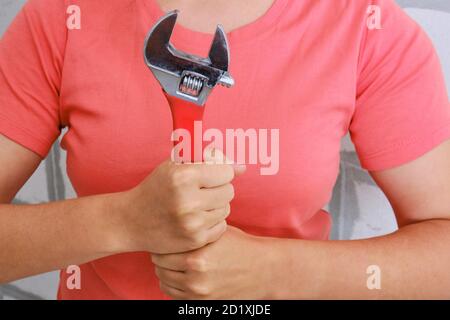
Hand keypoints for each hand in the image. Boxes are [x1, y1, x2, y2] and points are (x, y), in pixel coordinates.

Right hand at [116, 159, 245, 253]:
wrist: (132, 220)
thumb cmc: (157, 188)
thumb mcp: (176, 166)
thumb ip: (209, 161)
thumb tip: (242, 167)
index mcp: (183, 176)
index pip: (226, 172)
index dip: (221, 172)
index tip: (211, 174)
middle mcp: (188, 200)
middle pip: (229, 191)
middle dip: (219, 188)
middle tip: (203, 190)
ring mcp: (192, 223)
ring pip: (226, 208)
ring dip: (216, 205)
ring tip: (197, 204)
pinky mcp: (195, 240)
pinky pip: (221, 226)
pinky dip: (213, 221)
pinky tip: (197, 218)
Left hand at [152, 226, 273, 298]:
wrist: (264, 270)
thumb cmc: (241, 246)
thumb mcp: (217, 233)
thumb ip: (193, 232)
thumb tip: (169, 228)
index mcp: (197, 257)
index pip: (161, 251)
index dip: (163, 243)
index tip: (167, 238)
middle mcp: (195, 278)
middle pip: (159, 267)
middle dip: (161, 257)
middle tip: (168, 249)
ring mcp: (198, 294)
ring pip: (164, 283)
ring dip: (166, 272)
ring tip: (174, 262)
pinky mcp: (203, 304)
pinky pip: (174, 296)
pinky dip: (173, 286)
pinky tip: (181, 275)